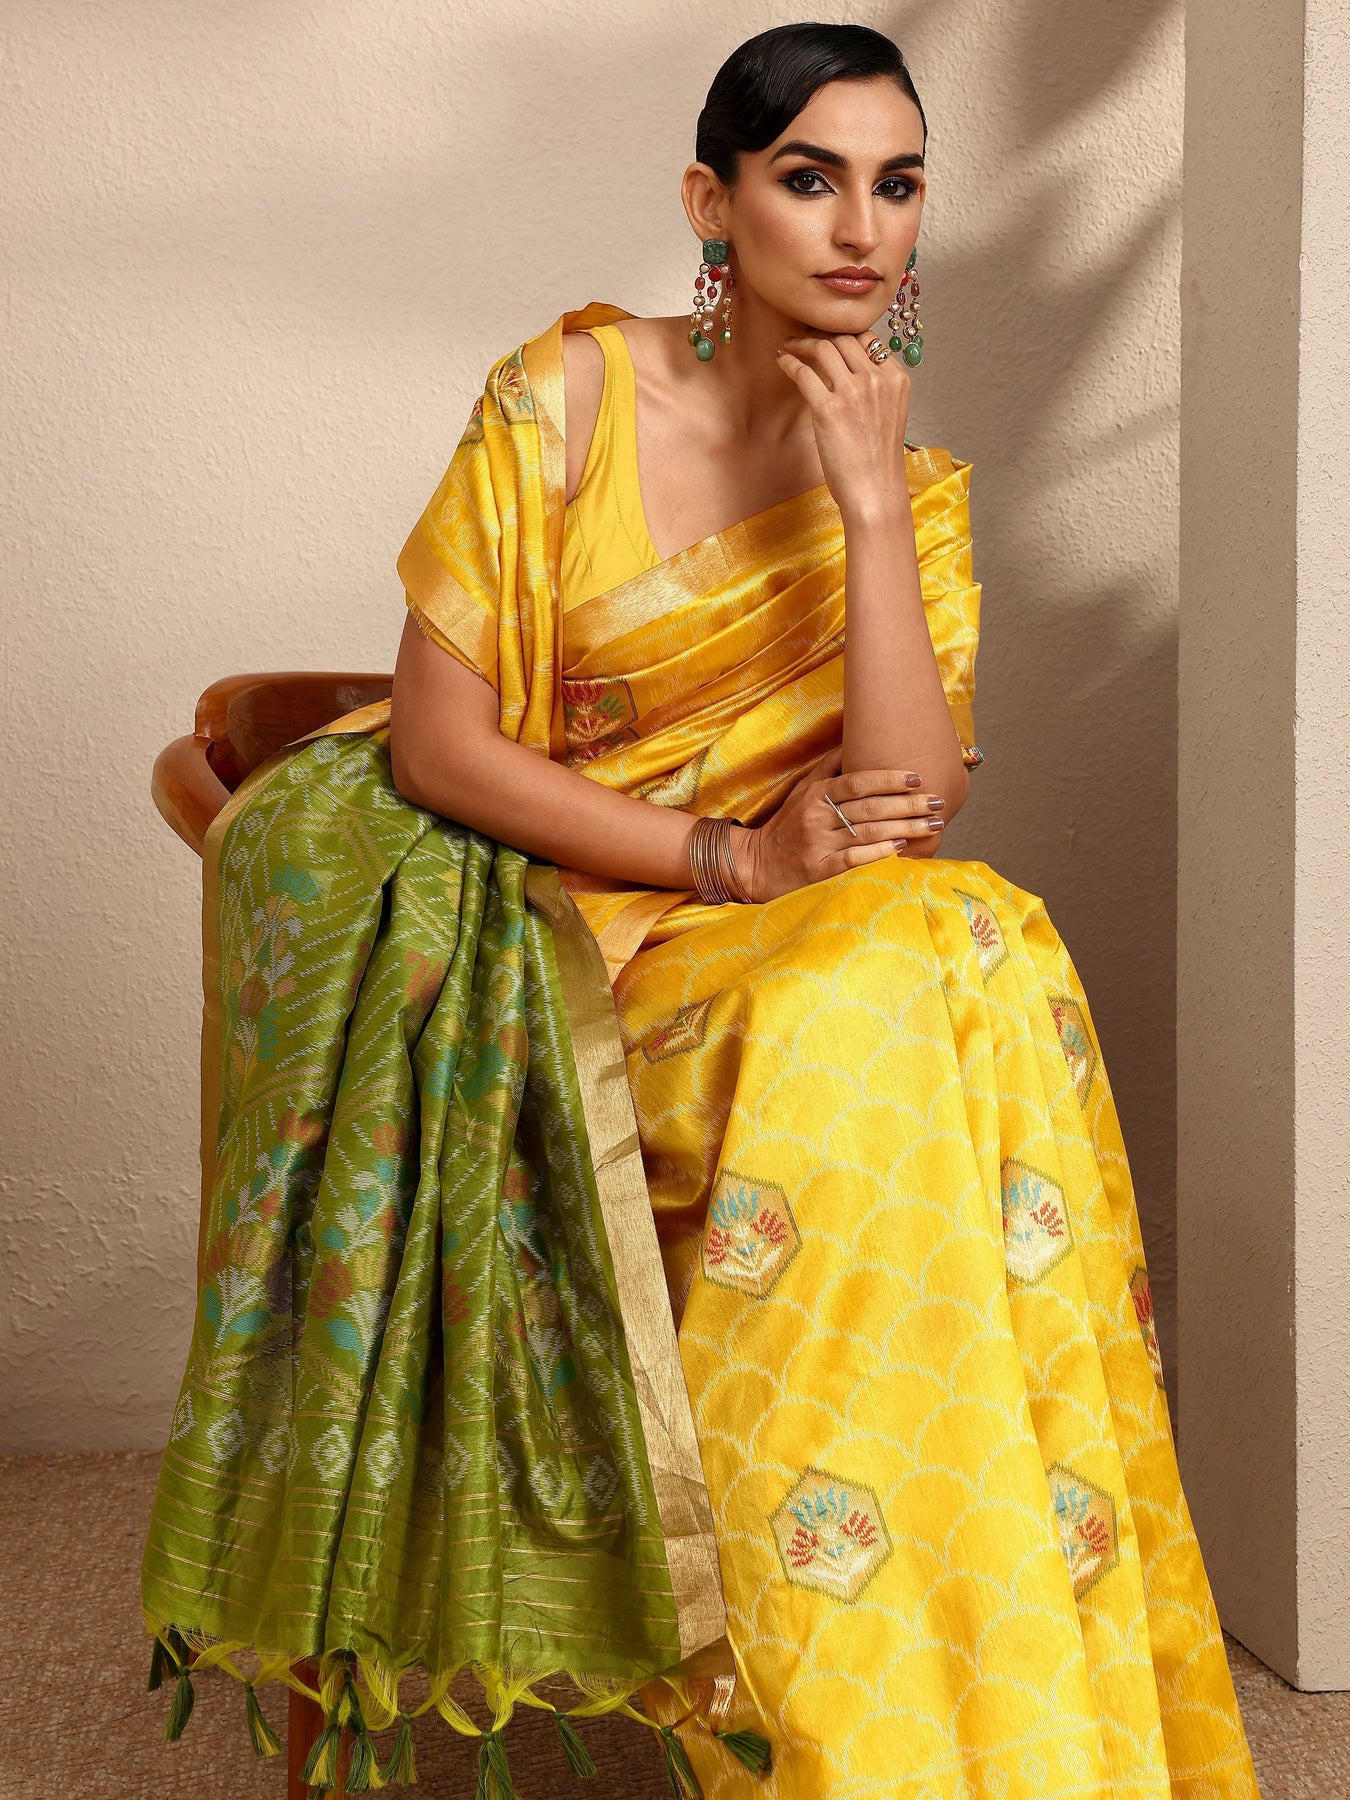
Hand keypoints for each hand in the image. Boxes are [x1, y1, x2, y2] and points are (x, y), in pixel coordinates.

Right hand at [734, 747, 945, 902]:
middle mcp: (817, 817)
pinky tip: (901, 847)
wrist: (758, 862)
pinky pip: (853, 859)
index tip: (917, 777)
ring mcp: (818, 844)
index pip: (857, 782)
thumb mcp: (803, 789)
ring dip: (904, 828)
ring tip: (933, 825)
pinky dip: (878, 852)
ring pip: (867, 832)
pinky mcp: (819, 869)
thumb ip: (830, 767)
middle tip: (938, 802)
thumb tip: (856, 739)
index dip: (888, 779)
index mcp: (816, 794)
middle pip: (870, 808)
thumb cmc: (788, 823)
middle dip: (908, 804)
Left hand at [776, 331, 911, 527]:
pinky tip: (781, 360)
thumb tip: (849, 372)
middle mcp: (877, 379)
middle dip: (821, 332)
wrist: (875, 492)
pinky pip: (803, 373)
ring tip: (790, 345)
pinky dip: (789, 361)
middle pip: (844, 338)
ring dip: (802, 342)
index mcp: (896, 379)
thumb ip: (876, 389)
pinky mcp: (828, 409)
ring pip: (823, 347)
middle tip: (804, 335)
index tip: (829, 335)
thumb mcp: (888, 415)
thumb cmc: (878, 461)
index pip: (869, 339)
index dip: (845, 333)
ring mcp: (853, 392)